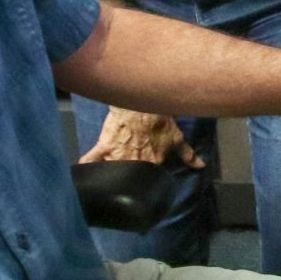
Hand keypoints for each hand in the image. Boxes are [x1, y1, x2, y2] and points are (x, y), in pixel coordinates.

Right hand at [84, 106, 203, 168]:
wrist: (140, 101)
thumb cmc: (158, 117)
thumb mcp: (176, 136)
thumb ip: (188, 154)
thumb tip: (200, 166)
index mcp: (153, 162)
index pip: (150, 176)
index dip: (147, 174)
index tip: (145, 172)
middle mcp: (135, 162)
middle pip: (129, 175)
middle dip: (127, 176)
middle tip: (126, 172)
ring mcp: (118, 156)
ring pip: (111, 171)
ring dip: (109, 174)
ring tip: (106, 178)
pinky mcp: (104, 146)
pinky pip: (91, 159)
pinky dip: (85, 166)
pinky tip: (80, 173)